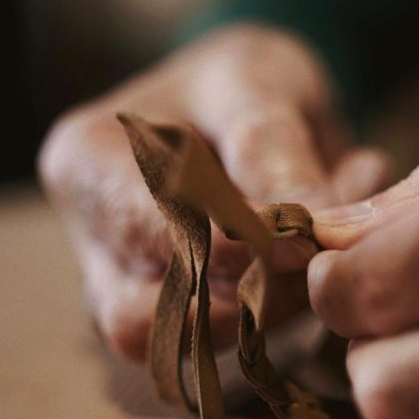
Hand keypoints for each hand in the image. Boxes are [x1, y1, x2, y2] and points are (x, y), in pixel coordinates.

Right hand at [39, 24, 386, 360]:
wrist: (250, 96)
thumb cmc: (241, 76)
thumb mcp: (256, 81)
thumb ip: (272, 148)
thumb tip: (305, 230)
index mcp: (87, 164)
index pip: (145, 233)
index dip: (230, 247)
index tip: (304, 240)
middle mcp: (95, 238)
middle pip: (150, 313)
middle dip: (247, 295)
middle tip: (319, 253)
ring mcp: (130, 284)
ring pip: (190, 342)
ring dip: (275, 307)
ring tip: (331, 242)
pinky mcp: (179, 313)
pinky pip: (230, 339)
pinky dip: (288, 307)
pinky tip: (328, 253)